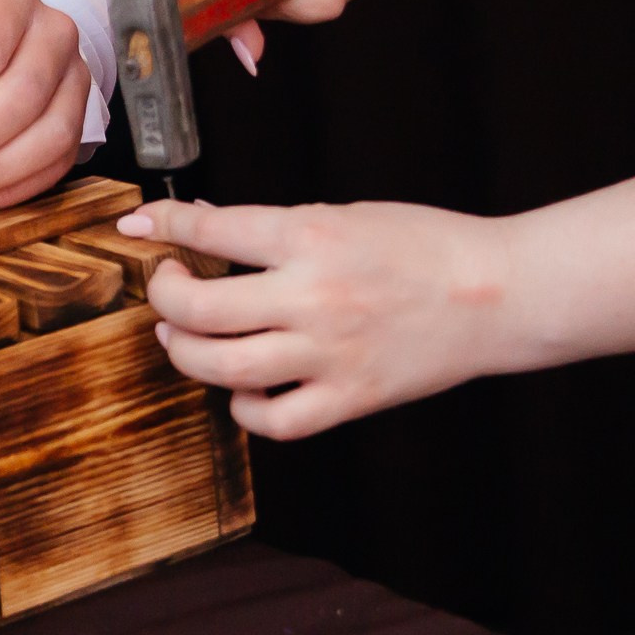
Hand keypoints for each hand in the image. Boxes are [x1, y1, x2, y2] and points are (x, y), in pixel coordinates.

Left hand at [117, 198, 513, 439]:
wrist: (497, 293)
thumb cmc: (426, 244)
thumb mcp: (345, 214)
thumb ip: (276, 229)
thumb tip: (207, 225)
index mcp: (311, 236)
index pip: (211, 229)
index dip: (162, 226)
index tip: (137, 227)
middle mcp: (312, 297)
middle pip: (200, 308)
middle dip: (164, 295)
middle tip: (165, 286)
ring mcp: (329, 354)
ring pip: (223, 368)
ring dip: (186, 351)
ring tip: (182, 336)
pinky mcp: (350, 398)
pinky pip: (275, 420)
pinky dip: (245, 408)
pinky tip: (245, 388)